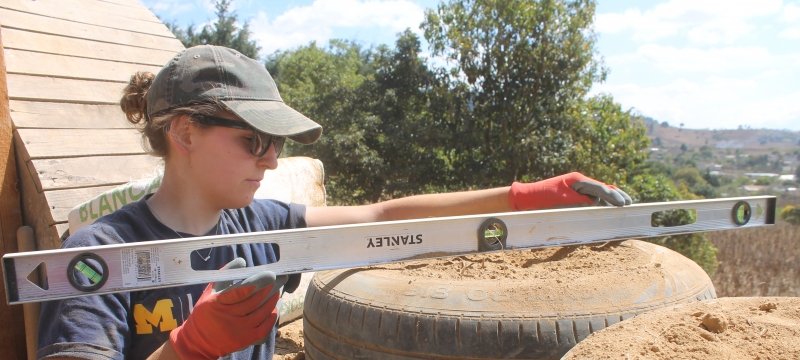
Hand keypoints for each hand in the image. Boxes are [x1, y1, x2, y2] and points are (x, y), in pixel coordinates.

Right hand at [169, 258, 286, 358]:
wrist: (199, 341)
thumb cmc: (206, 311)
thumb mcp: (210, 291)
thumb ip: (226, 274)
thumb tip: (242, 261)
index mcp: (217, 303)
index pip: (239, 292)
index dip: (257, 283)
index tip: (270, 274)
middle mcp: (228, 317)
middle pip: (255, 300)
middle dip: (271, 287)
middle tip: (282, 278)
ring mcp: (238, 330)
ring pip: (261, 313)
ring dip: (272, 299)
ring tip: (278, 290)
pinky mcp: (245, 340)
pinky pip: (264, 328)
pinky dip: (271, 317)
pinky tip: (274, 308)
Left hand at [508, 172, 631, 210]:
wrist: (525, 200)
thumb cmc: (541, 197)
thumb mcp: (562, 199)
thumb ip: (580, 201)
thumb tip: (597, 204)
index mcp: (578, 181)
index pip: (600, 188)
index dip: (613, 196)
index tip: (624, 203)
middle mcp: (580, 185)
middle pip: (603, 190)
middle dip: (617, 196)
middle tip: (630, 204)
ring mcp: (578, 192)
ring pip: (599, 197)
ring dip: (610, 203)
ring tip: (624, 207)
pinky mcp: (574, 201)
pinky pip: (591, 203)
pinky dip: (600, 207)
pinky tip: (608, 212)